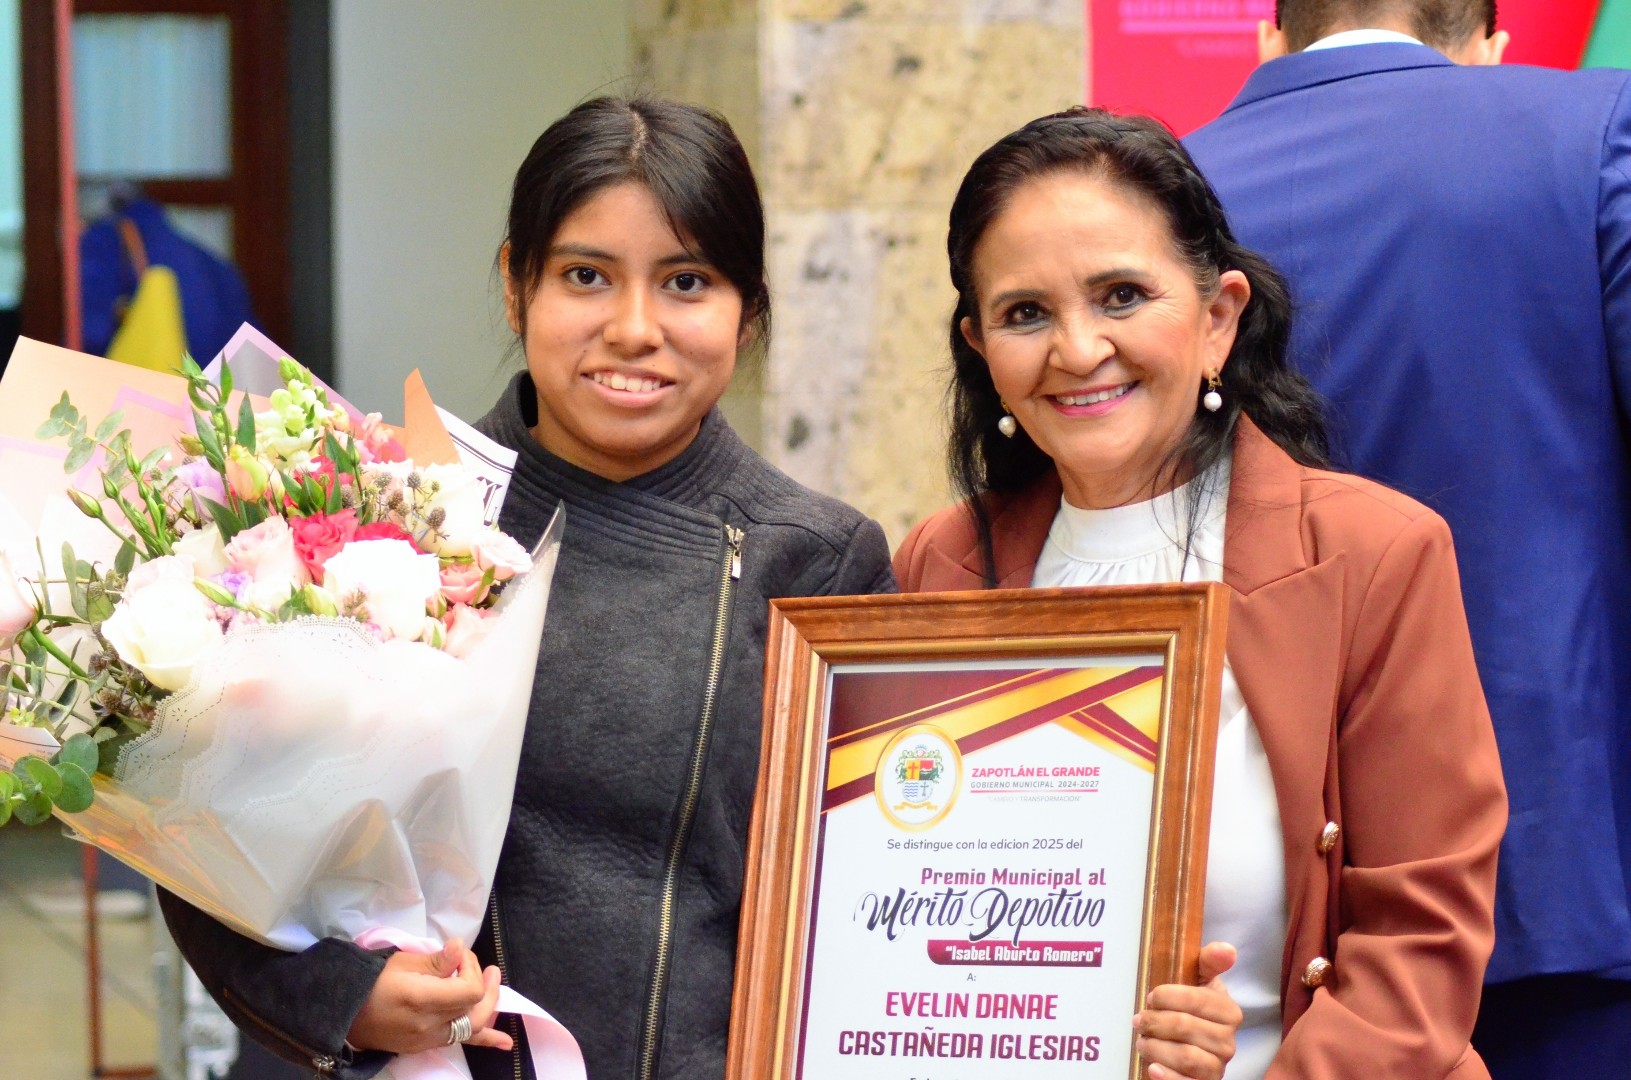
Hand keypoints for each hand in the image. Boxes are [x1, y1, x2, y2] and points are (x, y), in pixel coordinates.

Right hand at [347, 938, 513, 1054]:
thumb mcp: (402, 962)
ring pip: (473, 1028)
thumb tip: (460, 949)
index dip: (472, 970)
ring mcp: (429, 1040)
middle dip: (485, 985)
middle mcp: (429, 1025)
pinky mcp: (427, 1046)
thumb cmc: (373, 982)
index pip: (469, 991)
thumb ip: (436, 961)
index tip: (460, 957)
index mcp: (422, 1000)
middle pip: (475, 1008)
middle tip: (487, 969)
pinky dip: (485, 1039)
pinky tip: (506, 1044)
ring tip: (495, 986)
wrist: (346, 1013)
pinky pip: (462, 1042)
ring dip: (488, 1006)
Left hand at [1132, 941, 1241, 1079]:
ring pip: (1186, 1057)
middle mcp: (1228, 1042)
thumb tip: (1227, 949)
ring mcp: (1217, 1066)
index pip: (1196, 1000)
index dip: (1167, 996)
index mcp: (1228, 1011)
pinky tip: (1152, 1068)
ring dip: (1156, 1047)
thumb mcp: (1200, 979)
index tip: (1151, 996)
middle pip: (1186, 1028)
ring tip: (1142, 1041)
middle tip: (1139, 1020)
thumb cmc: (1192, 1006)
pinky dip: (1167, 1077)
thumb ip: (1210, 961)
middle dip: (1155, 1022)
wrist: (1190, 1042)